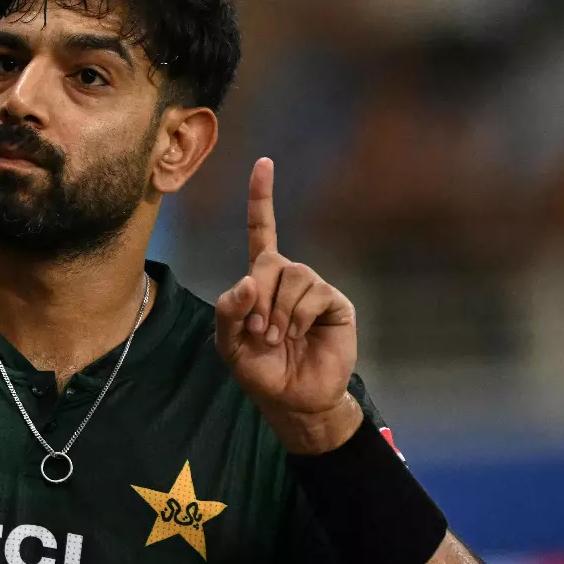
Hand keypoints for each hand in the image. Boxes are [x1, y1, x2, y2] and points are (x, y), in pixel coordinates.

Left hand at [214, 158, 360, 453]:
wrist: (294, 399)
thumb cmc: (261, 370)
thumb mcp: (229, 344)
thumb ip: (228, 311)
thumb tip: (247, 281)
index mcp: (261, 280)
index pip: (261, 231)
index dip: (261, 199)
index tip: (263, 164)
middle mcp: (289, 277)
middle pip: (269, 262)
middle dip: (257, 299)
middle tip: (257, 332)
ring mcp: (313, 288)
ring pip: (292, 277)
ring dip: (277, 312)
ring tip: (277, 338)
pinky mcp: (335, 303)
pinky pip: (313, 294)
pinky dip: (297, 317)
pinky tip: (298, 336)